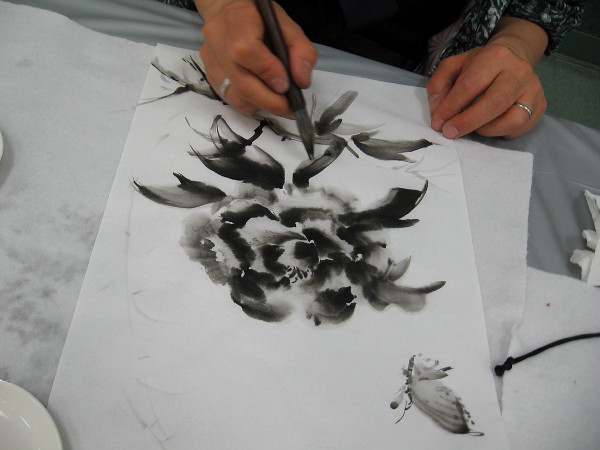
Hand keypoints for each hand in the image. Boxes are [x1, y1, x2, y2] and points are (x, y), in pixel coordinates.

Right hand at [195, 0, 317, 116]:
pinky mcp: (210, 74)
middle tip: (289, 108)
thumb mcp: (287, 25)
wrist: (226, 9)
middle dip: (271, 102)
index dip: (270, 74)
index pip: (248, 53)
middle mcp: (218, 41)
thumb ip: (301, 51)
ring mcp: (212, 60)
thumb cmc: (258, 16)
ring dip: (260, 105)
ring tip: (276, 101)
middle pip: (242, 84)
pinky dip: (249, 102)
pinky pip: (229, 98)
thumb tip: (301, 81)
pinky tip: (260, 95)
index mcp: (238, 21)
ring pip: (235, 97)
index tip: (287, 86)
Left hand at [427, 17, 547, 139]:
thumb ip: (439, 85)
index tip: (438, 123)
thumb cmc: (479, 67)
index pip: (471, 85)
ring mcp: (534, 89)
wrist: (513, 60)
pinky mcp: (540, 106)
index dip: (451, 107)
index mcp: (496, 56)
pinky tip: (489, 125)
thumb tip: (438, 112)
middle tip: (450, 132)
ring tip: (472, 127)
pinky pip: (519, 128)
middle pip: (494, 103)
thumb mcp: (454, 66)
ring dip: (486, 130)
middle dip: (467, 122)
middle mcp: (519, 71)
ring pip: (512, 120)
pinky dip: (499, 132)